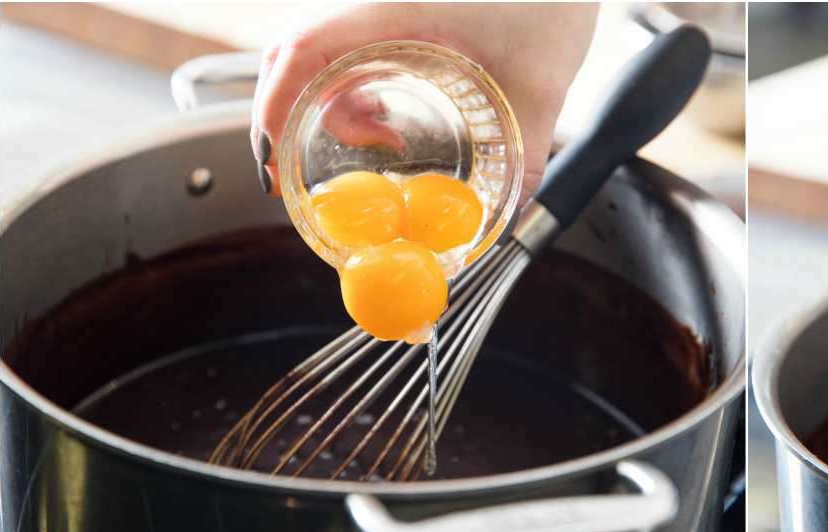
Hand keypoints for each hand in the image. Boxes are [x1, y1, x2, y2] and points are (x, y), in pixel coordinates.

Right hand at [251, 2, 597, 198]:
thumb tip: (509, 214)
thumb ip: (527, 156)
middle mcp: (380, 9)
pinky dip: (346, 93)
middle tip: (296, 170)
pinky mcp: (394, 19)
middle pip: (292, 54)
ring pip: (314, 55)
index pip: (308, 47)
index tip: (274, 155)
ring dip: (326, 108)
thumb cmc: (553, 5)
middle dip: (284, 114)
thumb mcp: (543, 90)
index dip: (275, 100)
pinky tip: (387, 122)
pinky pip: (343, 53)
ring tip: (382, 142)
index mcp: (400, 13)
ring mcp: (382, 13)